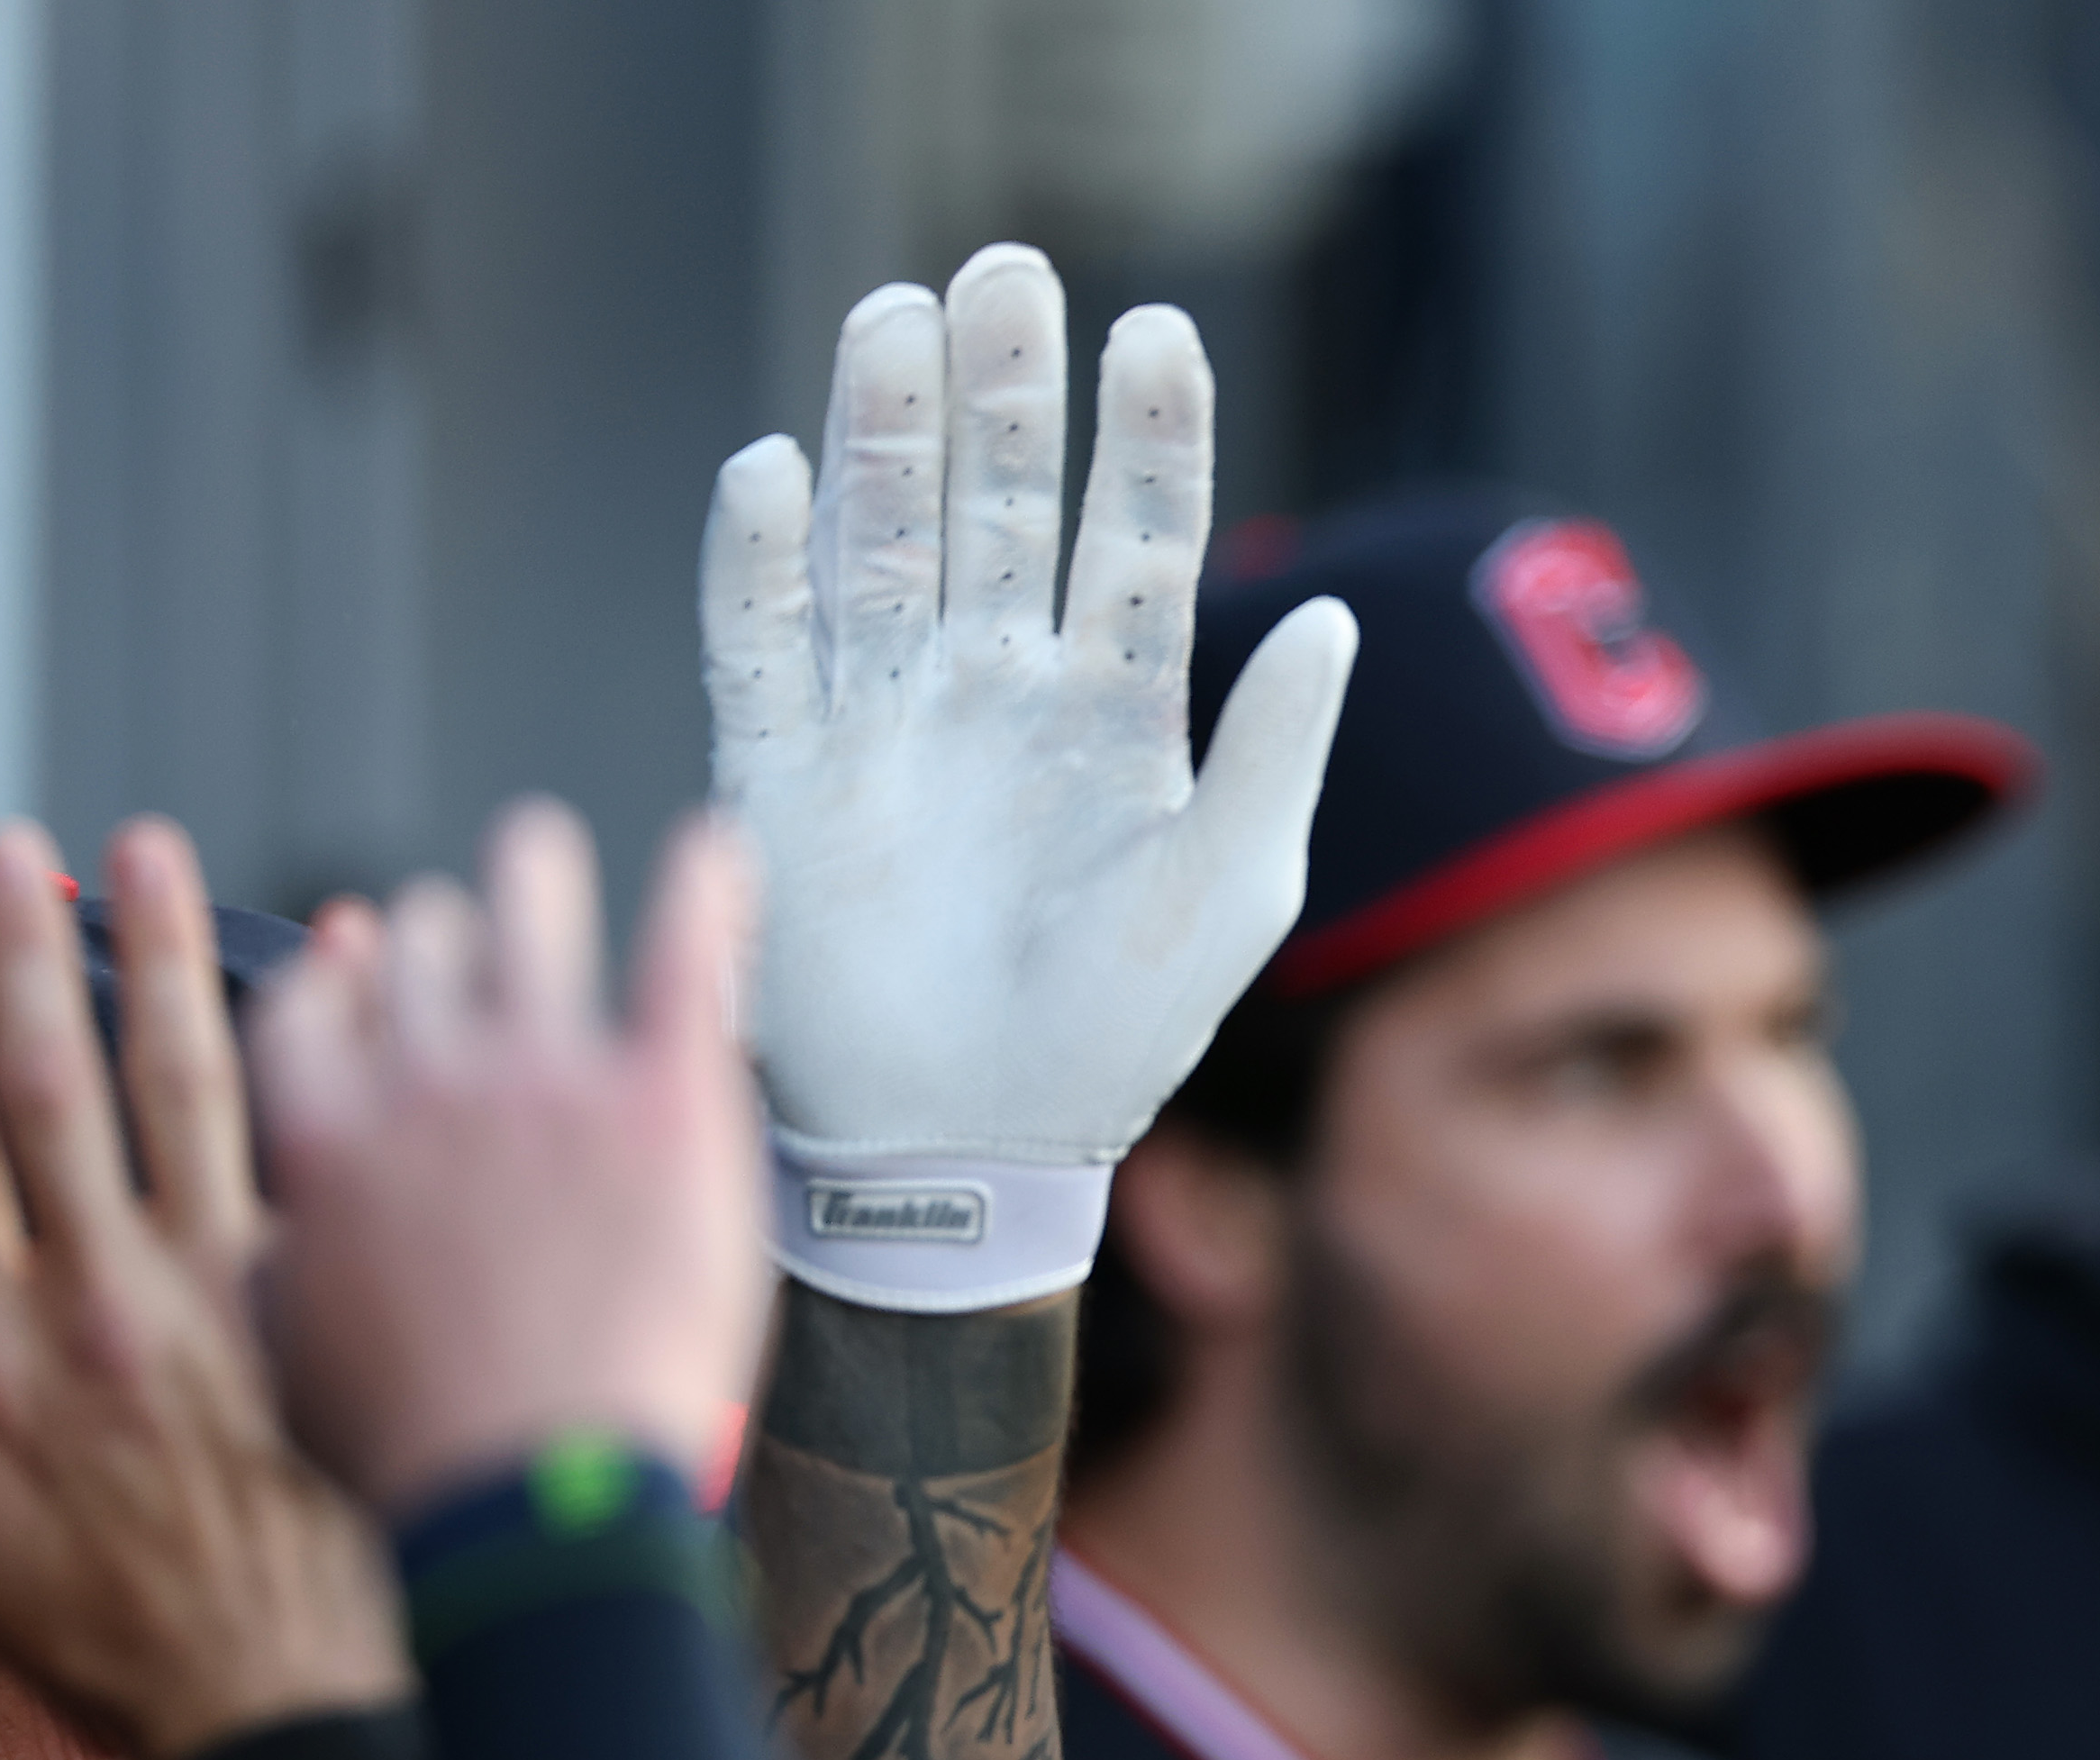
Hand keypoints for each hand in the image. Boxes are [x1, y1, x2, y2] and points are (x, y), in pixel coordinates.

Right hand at [0, 822, 405, 1759]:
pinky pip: (328, 1142)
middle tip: (22, 851)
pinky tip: (343, 958)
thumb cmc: (121, 1638)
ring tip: (146, 859)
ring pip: (189, 1090)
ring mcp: (223, 1297)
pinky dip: (337, 1040)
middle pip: (50, 1091)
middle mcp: (98, 1303)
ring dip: (165, 961)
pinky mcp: (331, 1306)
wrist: (286, 1696)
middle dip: (25, 956)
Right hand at [249, 803, 772, 1519]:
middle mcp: (424, 1083)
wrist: (535, 1491)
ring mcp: (547, 1077)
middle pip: (419, 953)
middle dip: (440, 940)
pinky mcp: (668, 1093)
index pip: (310, 1010)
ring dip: (534, 876)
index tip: (352, 963)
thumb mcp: (297, 1357)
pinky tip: (713, 849)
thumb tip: (282, 1247)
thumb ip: (290, 1267)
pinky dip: (700, 885)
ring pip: (529, 916)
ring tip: (541, 853)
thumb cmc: (425, 1456)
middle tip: (466, 937)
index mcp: (325, 1142)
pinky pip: (683, 949)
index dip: (336, 981)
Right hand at [703, 245, 1353, 1312]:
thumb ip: (1275, 749)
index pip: (1140, 537)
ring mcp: (887, 713)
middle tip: (1006, 275)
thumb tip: (1339, 618)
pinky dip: (762, 558)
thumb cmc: (1115, 1034)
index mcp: (1116, 706)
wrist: (971, 1144)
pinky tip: (774, 473)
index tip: (1154, 331)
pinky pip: (761, 637)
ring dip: (885, 431)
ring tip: (898, 321)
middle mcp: (998, 685)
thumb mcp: (1230, 890)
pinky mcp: (780, 763)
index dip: (1147, 436)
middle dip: (1005, 390)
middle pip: (1003, 501)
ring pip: (883, 534)